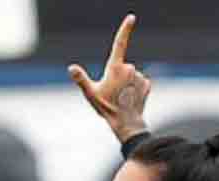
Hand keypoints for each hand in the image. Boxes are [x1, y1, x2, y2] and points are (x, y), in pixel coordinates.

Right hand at [68, 14, 150, 142]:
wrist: (127, 124)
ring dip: (126, 82)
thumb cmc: (107, 109)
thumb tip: (71, 68)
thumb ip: (81, 79)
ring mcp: (140, 76)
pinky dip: (135, 87)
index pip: (120, 43)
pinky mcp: (147, 83)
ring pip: (131, 74)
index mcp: (115, 67)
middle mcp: (130, 69)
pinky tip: (131, 97)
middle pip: (122, 65)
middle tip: (113, 92)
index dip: (125, 29)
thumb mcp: (91, 94)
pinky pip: (139, 81)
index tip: (131, 17)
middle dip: (117, 75)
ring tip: (122, 97)